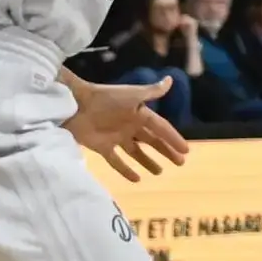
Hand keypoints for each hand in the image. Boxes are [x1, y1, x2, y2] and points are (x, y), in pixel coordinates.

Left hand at [59, 69, 186, 178]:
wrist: (75, 105)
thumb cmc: (105, 98)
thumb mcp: (132, 94)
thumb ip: (151, 91)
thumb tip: (169, 80)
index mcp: (139, 114)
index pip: (162, 128)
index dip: (174, 139)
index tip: (186, 151)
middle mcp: (130, 126)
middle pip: (152, 141)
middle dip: (166, 151)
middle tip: (180, 163)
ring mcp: (116, 138)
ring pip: (136, 153)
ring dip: (147, 162)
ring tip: (159, 173)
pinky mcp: (102, 147)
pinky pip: (116, 161)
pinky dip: (125, 170)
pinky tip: (136, 180)